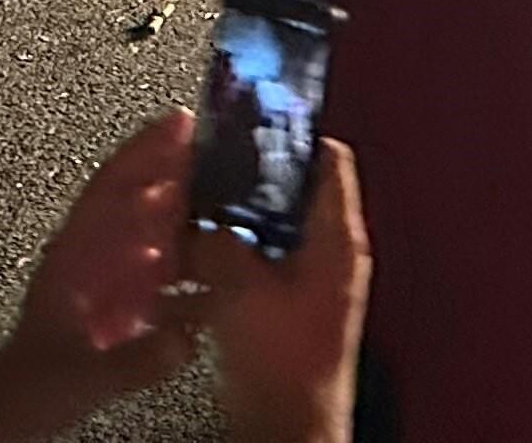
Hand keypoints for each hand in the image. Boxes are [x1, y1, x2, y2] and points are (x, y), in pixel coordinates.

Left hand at [0, 112, 210, 441]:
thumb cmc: (28, 387)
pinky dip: (191, 270)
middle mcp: (95, 258)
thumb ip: (137, 357)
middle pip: (143, 201)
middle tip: (231, 157)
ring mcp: (109, 281)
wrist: (10, 415)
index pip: (113, 187)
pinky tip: (222, 277)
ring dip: (193, 222)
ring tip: (236, 212)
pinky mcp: (120, 309)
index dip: (146, 150)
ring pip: (156, 234)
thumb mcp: (84, 373)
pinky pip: (163, 276)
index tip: (182, 122)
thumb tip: (188, 338)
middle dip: (183, 175)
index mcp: (76, 257)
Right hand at [190, 136, 368, 442]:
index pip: (330, 158)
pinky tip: (192, 268)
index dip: (293, 134)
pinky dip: (227, 262)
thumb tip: (196, 223)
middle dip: (247, 184)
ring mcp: (311, 285)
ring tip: (191, 217)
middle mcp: (333, 257)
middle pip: (292, 194)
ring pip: (269, 233)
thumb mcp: (243, 292)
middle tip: (212, 169)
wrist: (287, 430)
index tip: (259, 119)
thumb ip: (219, 245)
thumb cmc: (286, 373)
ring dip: (231, 226)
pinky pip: (257, 268)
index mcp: (339, 240)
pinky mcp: (287, 311)